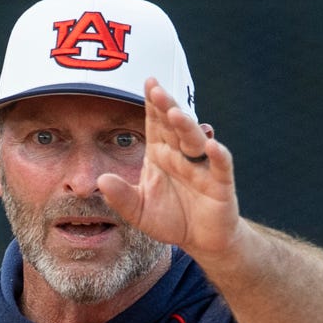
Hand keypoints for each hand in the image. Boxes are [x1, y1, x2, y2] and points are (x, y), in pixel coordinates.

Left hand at [94, 77, 238, 258]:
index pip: (155, 124)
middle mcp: (182, 154)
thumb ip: (121, 197)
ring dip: (186, 126)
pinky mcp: (220, 184)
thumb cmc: (169, 218)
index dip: (152, 104)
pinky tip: (211, 145)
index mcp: (160, 154)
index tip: (147, 82)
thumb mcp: (138, 211)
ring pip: (195, 140)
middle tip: (156, 89)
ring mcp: (202, 167)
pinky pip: (220, 166)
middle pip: (174, 125)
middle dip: (166, 106)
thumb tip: (101, 180)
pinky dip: (217, 155)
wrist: (200, 241)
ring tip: (175, 114)